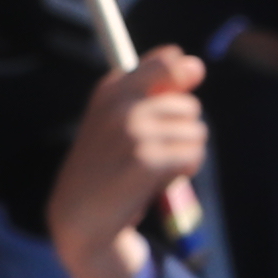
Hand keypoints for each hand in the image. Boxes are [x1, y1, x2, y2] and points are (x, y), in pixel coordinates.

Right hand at [49, 46, 215, 277]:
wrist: (81, 216)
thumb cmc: (107, 166)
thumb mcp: (120, 121)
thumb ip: (157, 91)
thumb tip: (196, 64)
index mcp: (111, 89)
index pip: (166, 62)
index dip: (181, 80)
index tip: (170, 110)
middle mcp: (120, 104)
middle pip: (189, 106)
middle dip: (182, 132)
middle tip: (154, 153)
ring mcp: (132, 131)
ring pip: (196, 133)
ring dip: (184, 155)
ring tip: (154, 169)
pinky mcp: (146, 160)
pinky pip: (193, 156)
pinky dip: (184, 171)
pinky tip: (159, 182)